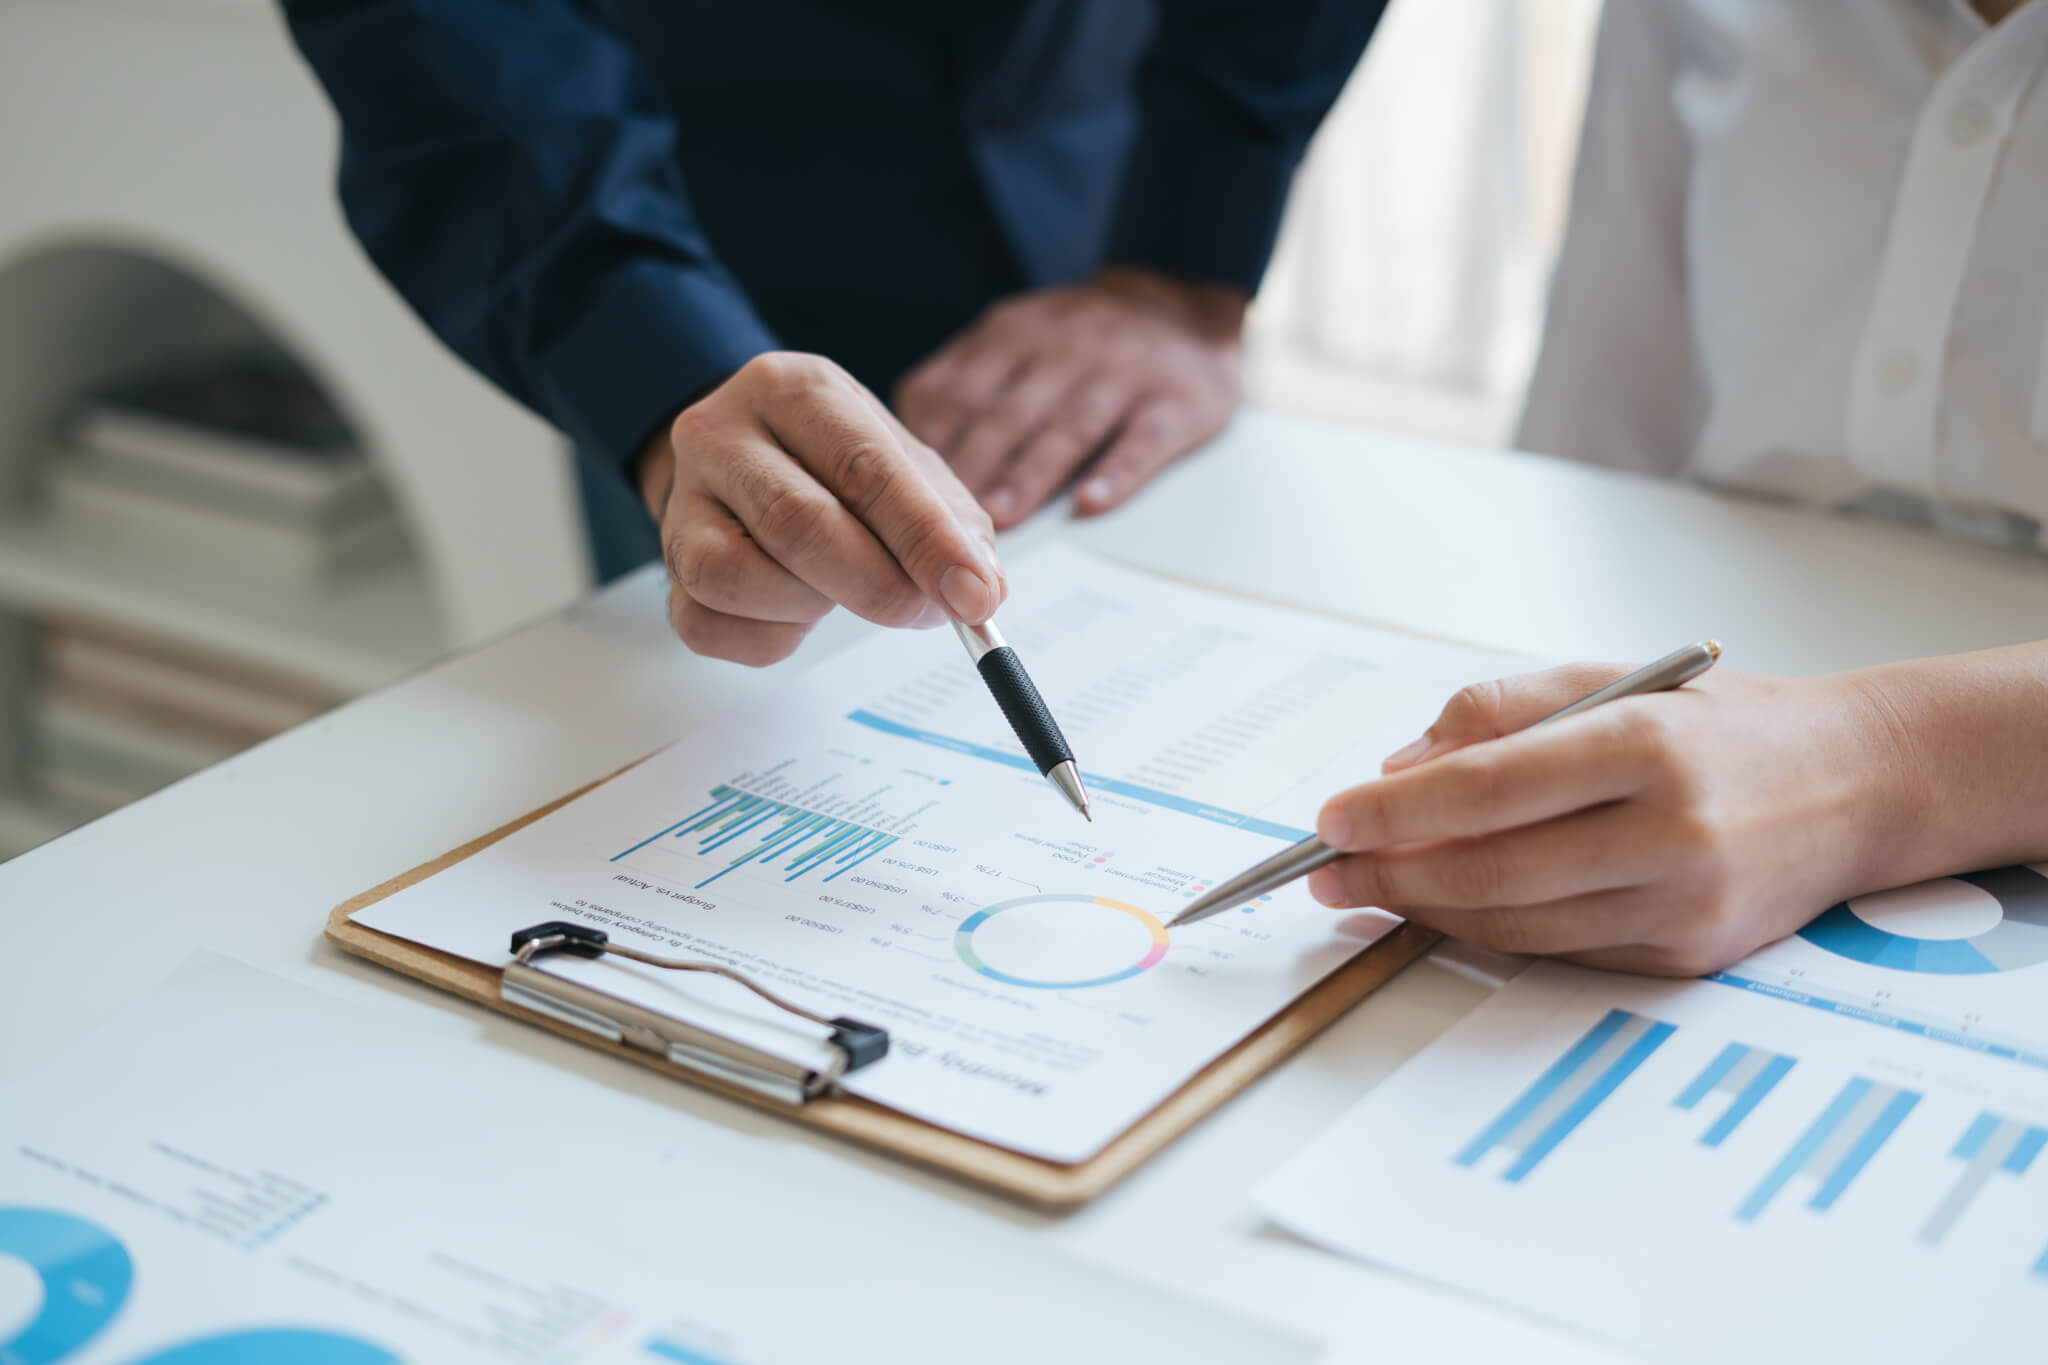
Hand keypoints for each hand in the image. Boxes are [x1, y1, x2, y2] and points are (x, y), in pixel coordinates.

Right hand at [637, 352, 1002, 665]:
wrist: (739, 454)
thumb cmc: (831, 461)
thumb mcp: (902, 461)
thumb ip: (950, 520)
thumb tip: (982, 589)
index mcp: (794, 390)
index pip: (864, 466)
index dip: (926, 539)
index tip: (974, 595)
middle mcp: (722, 433)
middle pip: (797, 522)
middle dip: (877, 585)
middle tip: (926, 612)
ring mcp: (682, 499)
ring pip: (736, 575)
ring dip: (809, 606)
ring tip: (841, 590)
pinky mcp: (667, 563)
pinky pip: (706, 623)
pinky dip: (769, 637)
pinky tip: (797, 612)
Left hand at [895, 267, 1245, 528]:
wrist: (1181, 298)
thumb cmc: (1078, 341)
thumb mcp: (1012, 337)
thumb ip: (961, 383)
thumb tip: (902, 455)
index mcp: (1010, 335)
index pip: (956, 392)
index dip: (928, 446)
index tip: (903, 496)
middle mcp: (1063, 349)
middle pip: (1007, 415)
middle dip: (972, 467)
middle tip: (943, 523)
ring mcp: (1122, 373)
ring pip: (1069, 428)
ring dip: (1030, 475)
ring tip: (1000, 520)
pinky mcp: (1177, 401)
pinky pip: (1144, 439)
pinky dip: (1117, 472)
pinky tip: (1090, 503)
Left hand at [1306, 665, 1914, 975]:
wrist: (1858, 784)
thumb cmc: (1721, 724)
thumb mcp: (1616, 679)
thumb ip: (1500, 710)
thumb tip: (1398, 768)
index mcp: (1646, 743)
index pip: (1489, 787)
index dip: (1397, 811)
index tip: (1331, 819)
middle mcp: (1670, 831)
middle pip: (1493, 870)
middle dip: (1392, 874)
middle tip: (1325, 870)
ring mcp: (1684, 905)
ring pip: (1517, 925)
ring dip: (1426, 912)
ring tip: (1367, 890)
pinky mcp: (1688, 957)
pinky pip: (1560, 952)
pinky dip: (1490, 934)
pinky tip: (1443, 911)